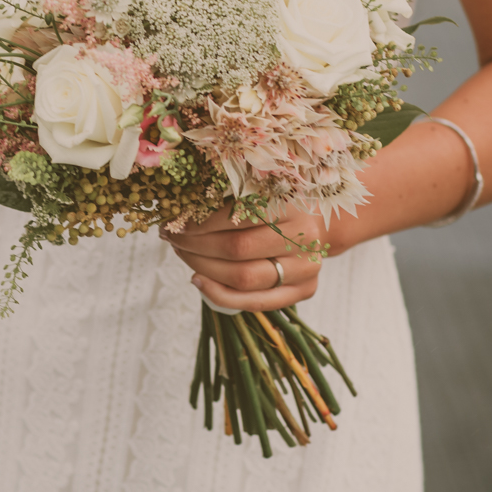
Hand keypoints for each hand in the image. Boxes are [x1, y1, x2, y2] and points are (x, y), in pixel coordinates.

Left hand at [162, 206, 327, 312]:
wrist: (318, 221)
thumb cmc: (277, 202)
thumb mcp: (259, 189)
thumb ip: (228, 198)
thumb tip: (178, 207)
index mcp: (292, 202)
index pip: (237, 216)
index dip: (200, 221)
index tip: (174, 220)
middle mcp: (304, 236)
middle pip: (237, 249)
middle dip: (195, 245)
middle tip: (172, 237)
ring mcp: (307, 267)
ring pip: (243, 278)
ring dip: (202, 268)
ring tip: (182, 253)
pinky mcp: (305, 290)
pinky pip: (257, 302)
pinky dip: (220, 294)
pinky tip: (197, 280)